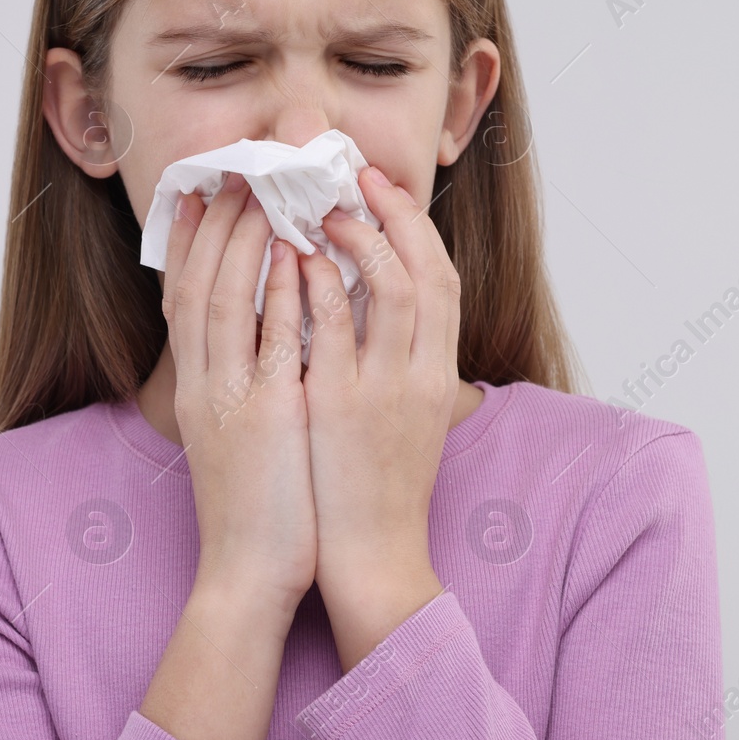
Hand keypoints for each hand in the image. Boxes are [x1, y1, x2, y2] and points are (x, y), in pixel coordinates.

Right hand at [162, 172, 316, 612]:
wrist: (246, 576)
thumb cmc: (254, 511)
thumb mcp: (232, 439)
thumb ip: (237, 388)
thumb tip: (257, 344)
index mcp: (194, 390)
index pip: (183, 302)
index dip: (188, 245)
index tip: (195, 198)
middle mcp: (202, 386)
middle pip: (197, 287)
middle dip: (213, 226)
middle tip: (230, 174)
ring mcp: (230, 399)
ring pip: (226, 301)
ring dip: (241, 243)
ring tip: (259, 193)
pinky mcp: (265, 416)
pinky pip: (270, 341)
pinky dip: (278, 294)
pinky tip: (295, 256)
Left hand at [296, 164, 460, 670]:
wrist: (374, 563)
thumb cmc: (381, 496)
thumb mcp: (409, 426)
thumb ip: (403, 370)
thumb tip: (385, 323)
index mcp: (439, 376)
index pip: (444, 282)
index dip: (417, 231)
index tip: (385, 194)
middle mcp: (423, 375)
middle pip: (426, 270)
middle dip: (395, 216)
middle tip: (356, 176)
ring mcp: (385, 389)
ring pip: (387, 288)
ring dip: (356, 238)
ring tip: (321, 208)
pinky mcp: (342, 407)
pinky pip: (332, 328)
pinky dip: (318, 284)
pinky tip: (294, 257)